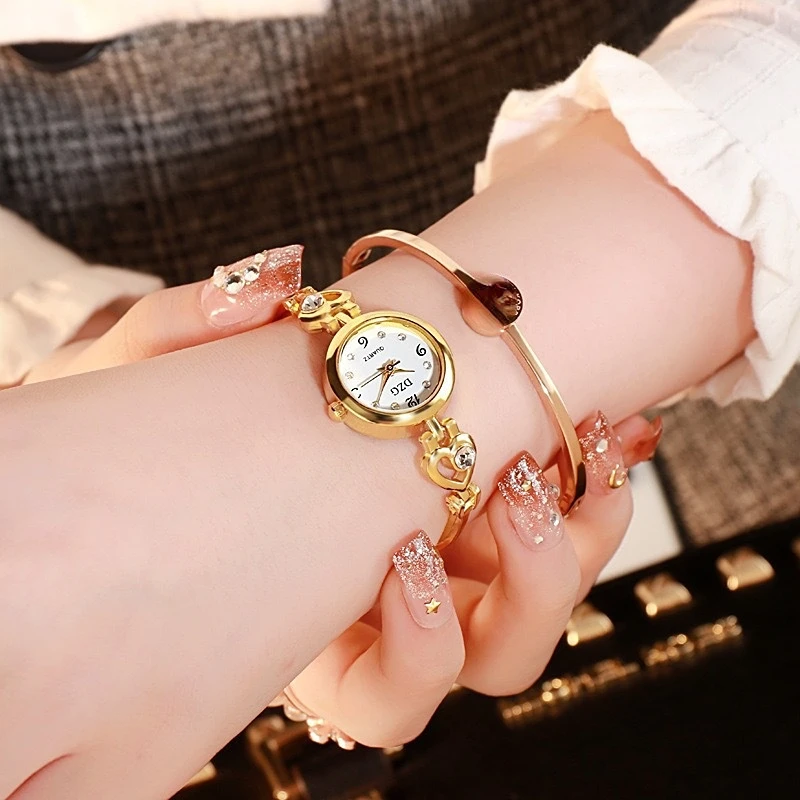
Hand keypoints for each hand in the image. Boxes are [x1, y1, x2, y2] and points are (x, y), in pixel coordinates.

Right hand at [15, 254, 658, 751]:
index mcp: (311, 628)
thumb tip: (267, 278)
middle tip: (511, 488)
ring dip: (579, 537)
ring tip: (586, 438)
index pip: (378, 694)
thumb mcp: (141, 384)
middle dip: (527, 587)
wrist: (215, 406)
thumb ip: (177, 332)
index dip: (415, 647)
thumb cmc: (164, 426)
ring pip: (547, 604)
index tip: (408, 550)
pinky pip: (573, 531)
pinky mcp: (492, 518)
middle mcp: (392, 609)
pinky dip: (601, 482)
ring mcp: (454, 564)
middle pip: (489, 660)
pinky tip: (615, 420)